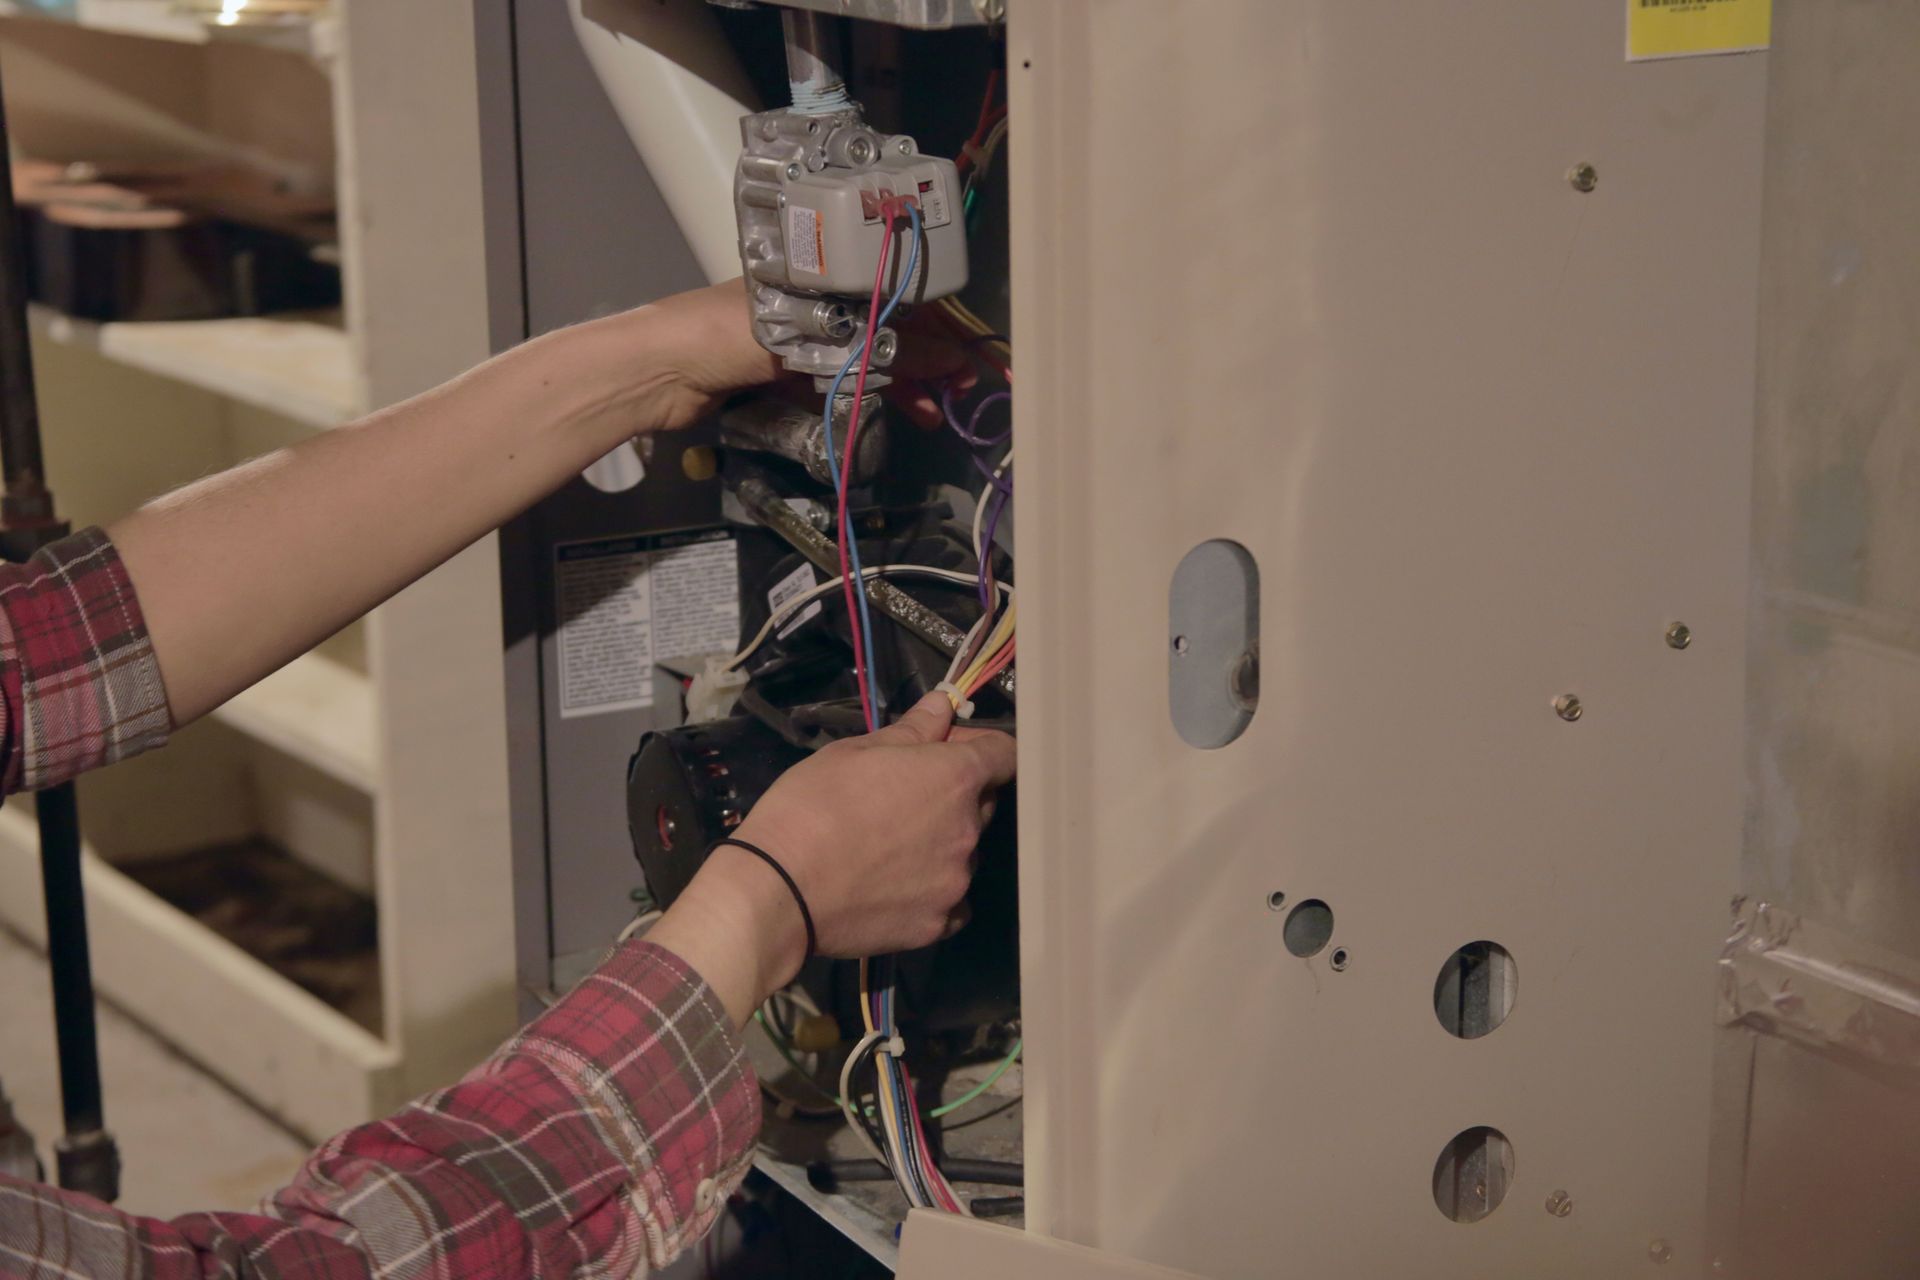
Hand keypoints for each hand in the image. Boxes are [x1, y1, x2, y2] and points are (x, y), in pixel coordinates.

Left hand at [643, 279, 975, 433]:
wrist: (657, 369)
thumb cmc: (724, 333)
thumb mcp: (811, 338)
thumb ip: (880, 351)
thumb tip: (946, 359)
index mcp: (821, 277)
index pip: (896, 297)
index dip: (937, 327)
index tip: (968, 355)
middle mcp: (815, 305)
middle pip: (886, 331)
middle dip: (927, 362)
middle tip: (961, 392)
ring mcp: (798, 342)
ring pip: (865, 362)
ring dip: (901, 388)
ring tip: (931, 415)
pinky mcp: (783, 377)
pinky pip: (837, 385)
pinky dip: (865, 399)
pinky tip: (889, 414)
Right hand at [644, 693, 1014, 1024]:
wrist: (778, 890)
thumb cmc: (811, 807)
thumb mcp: (854, 751)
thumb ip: (911, 730)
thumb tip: (943, 706)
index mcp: (954, 779)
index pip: (1005, 754)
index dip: (981, 746)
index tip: (948, 748)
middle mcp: (968, 832)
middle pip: (984, 804)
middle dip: (956, 795)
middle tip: (903, 796)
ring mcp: (956, 883)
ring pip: (964, 854)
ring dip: (941, 843)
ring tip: (887, 847)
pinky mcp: (935, 926)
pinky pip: (951, 902)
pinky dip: (932, 890)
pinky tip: (895, 886)